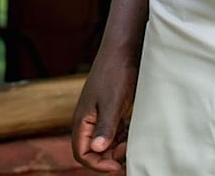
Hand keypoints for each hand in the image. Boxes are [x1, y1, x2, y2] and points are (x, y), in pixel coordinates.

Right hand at [71, 43, 137, 171]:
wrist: (122, 50)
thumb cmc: (115, 74)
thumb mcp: (112, 103)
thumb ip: (105, 128)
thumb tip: (97, 150)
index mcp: (82, 120)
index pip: (82, 154)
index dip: (98, 164)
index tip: (118, 164)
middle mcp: (87, 121)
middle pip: (93, 152)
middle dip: (110, 158)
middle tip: (129, 152)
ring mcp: (98, 116)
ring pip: (104, 144)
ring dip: (117, 149)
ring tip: (133, 144)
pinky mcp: (109, 111)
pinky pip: (113, 134)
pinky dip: (122, 139)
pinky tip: (133, 134)